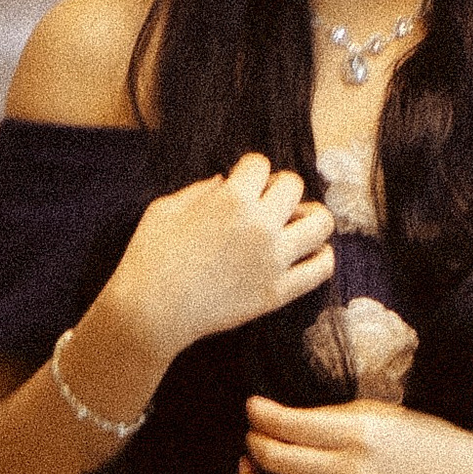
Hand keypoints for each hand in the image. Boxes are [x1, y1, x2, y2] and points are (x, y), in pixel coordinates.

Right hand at [112, 155, 334, 359]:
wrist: (151, 310)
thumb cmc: (150, 256)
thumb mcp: (166, 208)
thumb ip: (199, 189)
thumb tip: (224, 181)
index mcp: (231, 198)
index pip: (259, 163)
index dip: (248, 172)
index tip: (240, 184)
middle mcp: (260, 224)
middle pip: (294, 185)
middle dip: (279, 188)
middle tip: (266, 204)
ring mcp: (273, 259)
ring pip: (321, 222)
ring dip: (310, 216)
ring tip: (294, 225)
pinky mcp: (278, 292)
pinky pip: (322, 269)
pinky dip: (322, 257)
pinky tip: (309, 253)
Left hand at [238, 397, 472, 473]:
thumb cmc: (423, 440)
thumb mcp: (380, 413)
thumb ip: (331, 418)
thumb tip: (283, 422)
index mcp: (359, 434)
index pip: (288, 424)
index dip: (260, 414)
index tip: (253, 407)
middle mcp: (351, 473)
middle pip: (276, 460)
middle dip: (253, 444)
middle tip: (253, 436)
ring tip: (248, 472)